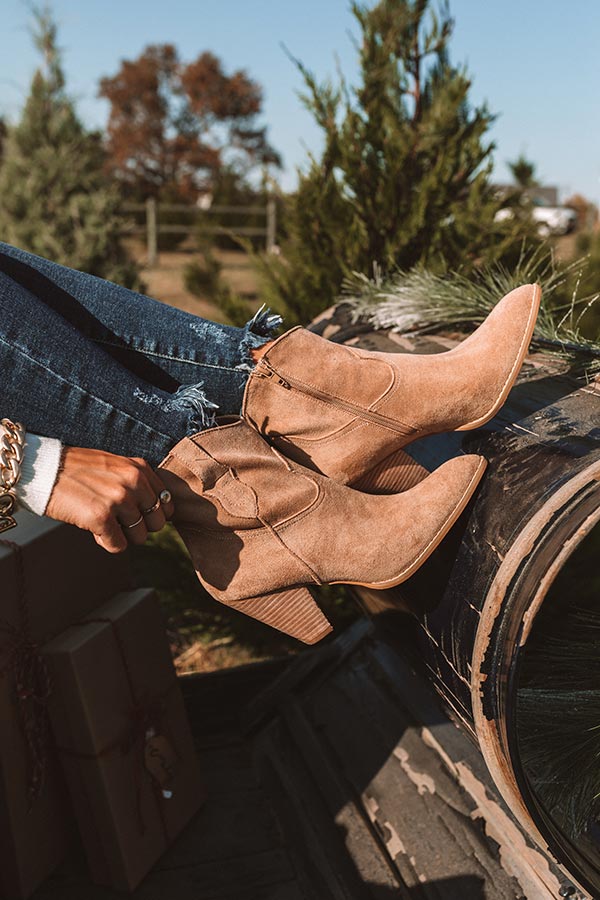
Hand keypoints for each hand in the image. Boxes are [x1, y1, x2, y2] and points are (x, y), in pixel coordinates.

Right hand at [45, 447, 175, 553]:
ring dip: (122, 535)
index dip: (152, 514)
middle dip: (139, 527)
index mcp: (140, 468)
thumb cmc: (77, 471)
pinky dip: (105, 542)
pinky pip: (118, 545)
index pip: (167, 503)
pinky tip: (93, 529)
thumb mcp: (114, 466)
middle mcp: (133, 481)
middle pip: (157, 522)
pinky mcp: (101, 517)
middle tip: (118, 521)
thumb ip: (137, 482)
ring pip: (140, 536)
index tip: (135, 514)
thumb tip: (159, 513)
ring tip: (103, 522)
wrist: (42, 469)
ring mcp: (119, 499)